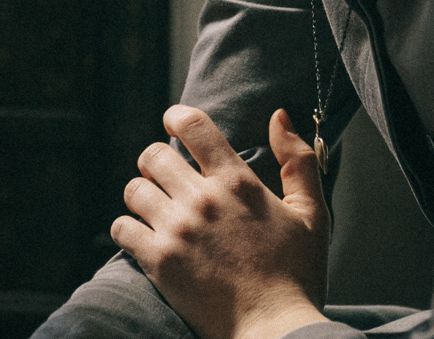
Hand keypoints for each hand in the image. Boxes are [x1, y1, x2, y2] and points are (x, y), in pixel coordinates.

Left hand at [111, 106, 329, 338]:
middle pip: (152, 155)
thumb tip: (278, 116)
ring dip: (143, 196)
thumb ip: (299, 160)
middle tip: (167, 179)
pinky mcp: (159, 261)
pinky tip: (144, 237)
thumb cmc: (298, 274)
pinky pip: (121, 227)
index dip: (176, 117)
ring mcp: (177, 230)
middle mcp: (202, 200)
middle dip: (157, 162)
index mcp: (237, 182)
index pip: (192, 124)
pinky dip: (128, 229)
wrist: (277, 329)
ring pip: (134, 189)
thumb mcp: (312, 213)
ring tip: (157, 209)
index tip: (173, 124)